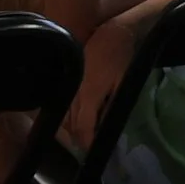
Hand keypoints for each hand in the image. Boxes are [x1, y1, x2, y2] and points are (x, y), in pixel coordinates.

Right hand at [67, 16, 135, 144]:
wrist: (112, 32)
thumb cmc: (121, 59)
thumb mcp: (123, 86)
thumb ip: (110, 108)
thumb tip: (102, 130)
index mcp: (87, 94)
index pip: (81, 126)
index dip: (85, 141)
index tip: (89, 151)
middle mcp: (72, 89)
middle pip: (68, 121)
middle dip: (75, 136)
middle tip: (84, 146)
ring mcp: (67, 80)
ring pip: (62, 110)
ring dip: (68, 124)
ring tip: (77, 133)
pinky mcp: (66, 74)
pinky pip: (61, 98)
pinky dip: (65, 110)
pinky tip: (71, 114)